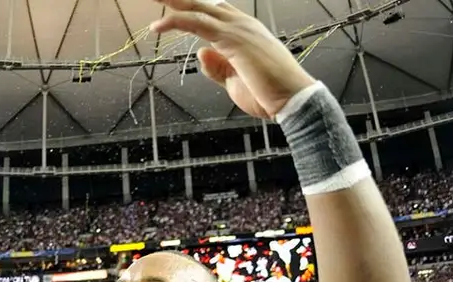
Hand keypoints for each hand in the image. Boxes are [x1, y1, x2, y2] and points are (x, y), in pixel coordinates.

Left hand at [150, 0, 314, 119]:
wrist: (293, 100)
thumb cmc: (270, 94)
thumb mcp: (235, 81)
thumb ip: (217, 68)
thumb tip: (201, 53)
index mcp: (246, 32)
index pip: (216, 11)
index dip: (195, 7)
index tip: (176, 5)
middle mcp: (242, 24)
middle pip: (204, 3)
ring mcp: (237, 29)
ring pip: (197, 8)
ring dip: (173, 1)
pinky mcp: (231, 39)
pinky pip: (197, 24)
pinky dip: (176, 21)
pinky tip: (159, 26)